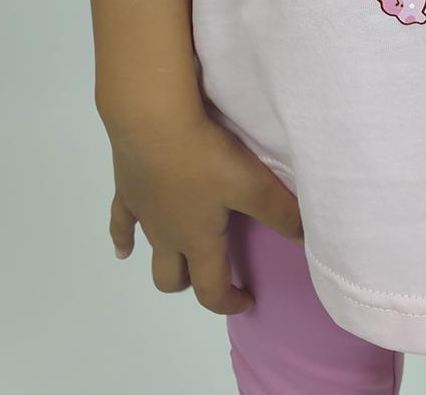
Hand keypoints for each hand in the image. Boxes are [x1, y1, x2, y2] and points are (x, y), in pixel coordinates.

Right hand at [106, 112, 301, 314]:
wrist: (152, 123)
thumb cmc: (204, 156)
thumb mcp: (252, 184)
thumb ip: (280, 212)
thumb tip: (305, 239)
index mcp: (198, 238)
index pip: (211, 289)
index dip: (229, 302)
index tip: (247, 300)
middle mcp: (167, 234)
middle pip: (173, 278)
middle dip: (193, 284)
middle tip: (212, 273)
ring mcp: (143, 214)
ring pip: (149, 253)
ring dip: (164, 262)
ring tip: (177, 263)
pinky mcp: (127, 189)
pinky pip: (120, 222)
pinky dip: (123, 238)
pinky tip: (124, 248)